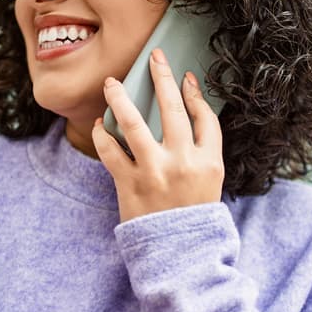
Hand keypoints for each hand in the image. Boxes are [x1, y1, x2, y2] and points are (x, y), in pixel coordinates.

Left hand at [91, 48, 224, 222]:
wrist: (180, 254)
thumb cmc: (194, 214)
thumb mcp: (211, 182)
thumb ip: (203, 149)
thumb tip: (187, 109)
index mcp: (210, 162)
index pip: (205, 117)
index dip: (195, 94)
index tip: (185, 78)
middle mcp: (183, 162)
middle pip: (172, 109)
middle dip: (162, 77)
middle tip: (154, 57)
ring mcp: (155, 172)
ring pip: (134, 123)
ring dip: (121, 98)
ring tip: (112, 83)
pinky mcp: (130, 185)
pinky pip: (111, 151)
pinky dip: (103, 135)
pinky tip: (100, 124)